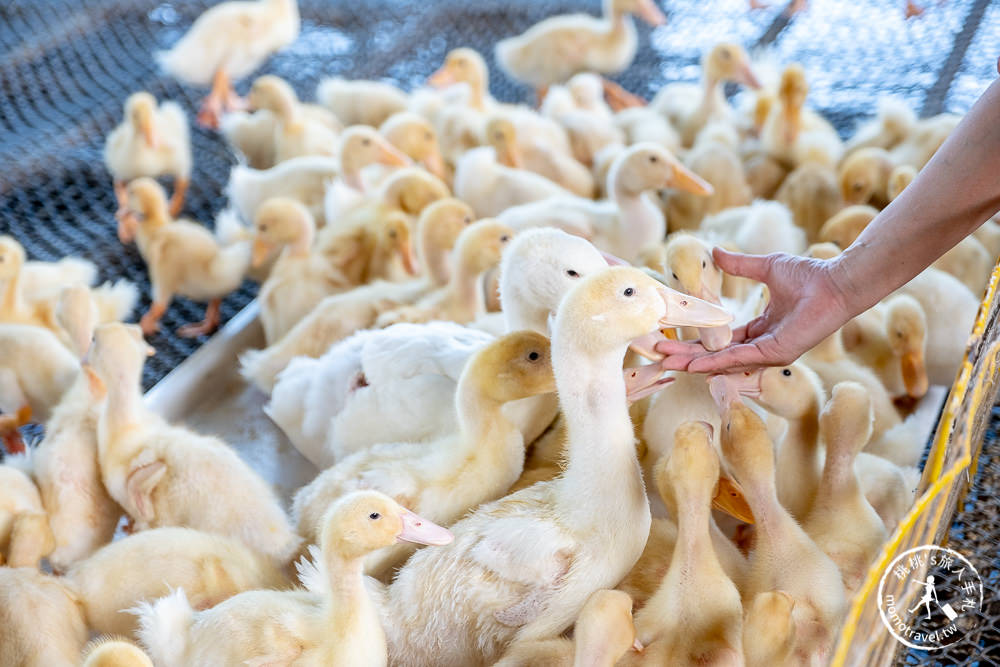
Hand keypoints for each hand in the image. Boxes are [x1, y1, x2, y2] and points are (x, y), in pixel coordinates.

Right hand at [655, 248, 852, 372]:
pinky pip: (741, 359)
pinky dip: (717, 362)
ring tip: (670, 364)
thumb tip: (717, 251)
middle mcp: (764, 344)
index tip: (673, 340)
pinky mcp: (777, 353)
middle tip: (661, 358)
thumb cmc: (809, 275)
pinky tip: (696, 365)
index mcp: (762, 328)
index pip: (724, 340)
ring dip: (696, 363)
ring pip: (725, 361)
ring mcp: (770, 352)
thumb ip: (740, 265)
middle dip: (689, 357)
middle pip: (718, 354)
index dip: (698, 342)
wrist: (834, 281)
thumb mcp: (765, 267)